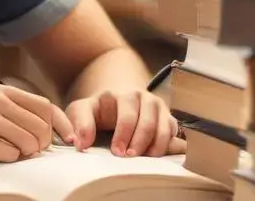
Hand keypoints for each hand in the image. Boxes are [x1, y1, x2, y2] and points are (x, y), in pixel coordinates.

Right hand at [0, 83, 76, 164]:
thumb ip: (4, 105)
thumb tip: (38, 122)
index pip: (44, 105)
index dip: (60, 124)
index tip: (68, 139)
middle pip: (41, 126)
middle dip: (42, 144)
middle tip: (29, 150)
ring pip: (30, 141)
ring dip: (25, 152)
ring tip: (9, 151)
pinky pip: (10, 154)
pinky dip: (7, 159)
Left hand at [65, 89, 184, 157]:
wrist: (115, 100)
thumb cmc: (98, 110)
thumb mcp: (82, 110)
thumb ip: (80, 124)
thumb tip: (81, 143)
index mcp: (120, 94)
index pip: (126, 116)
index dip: (123, 136)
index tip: (117, 152)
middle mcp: (141, 97)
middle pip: (147, 123)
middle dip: (139, 143)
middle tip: (129, 158)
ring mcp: (156, 105)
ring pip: (163, 127)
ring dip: (155, 146)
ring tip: (144, 159)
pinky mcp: (167, 116)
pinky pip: (173, 131)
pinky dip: (167, 145)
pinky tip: (154, 155)